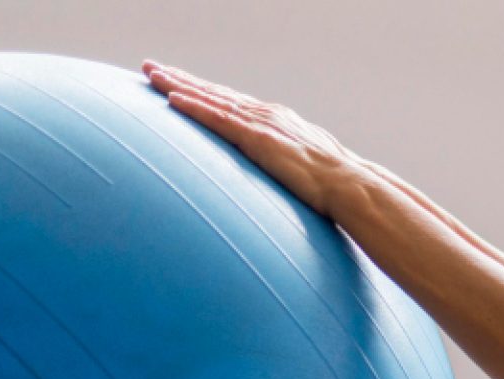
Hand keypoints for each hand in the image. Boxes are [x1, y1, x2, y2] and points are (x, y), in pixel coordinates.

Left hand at [142, 60, 368, 218]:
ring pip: (211, 99)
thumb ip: (288, 164)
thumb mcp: (307, 168)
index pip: (232, 101)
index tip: (180, 82)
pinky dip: (194, 107)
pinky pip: (218, 119)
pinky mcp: (258, 138)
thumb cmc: (335, 185)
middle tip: (151, 67)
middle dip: (181, 79)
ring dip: (178, 85)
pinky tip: (171, 99)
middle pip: (215, 93)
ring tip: (151, 74)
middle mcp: (267, 115)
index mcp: (278, 121)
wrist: (352, 186)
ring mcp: (262, 124)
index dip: (204, 91)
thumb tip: (285, 177)